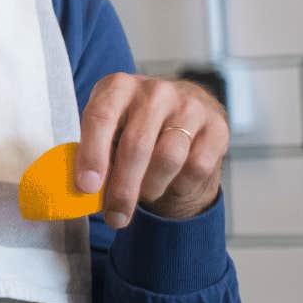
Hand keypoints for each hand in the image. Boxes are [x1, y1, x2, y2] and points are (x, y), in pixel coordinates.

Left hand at [76, 73, 226, 228]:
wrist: (182, 118)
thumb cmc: (132, 128)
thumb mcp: (108, 131)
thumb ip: (95, 154)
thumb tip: (85, 190)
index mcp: (118, 86)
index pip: (100, 117)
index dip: (91, 155)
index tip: (86, 188)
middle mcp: (155, 90)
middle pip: (136, 145)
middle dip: (123, 188)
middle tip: (115, 217)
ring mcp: (189, 106)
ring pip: (168, 159)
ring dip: (151, 188)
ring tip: (143, 194)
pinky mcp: (217, 126)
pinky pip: (196, 167)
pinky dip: (179, 184)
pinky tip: (170, 183)